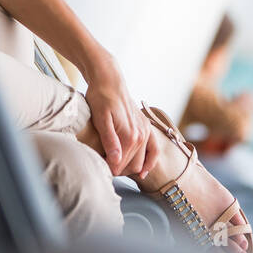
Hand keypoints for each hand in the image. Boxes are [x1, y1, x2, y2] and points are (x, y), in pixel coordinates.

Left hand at [83, 58, 156, 176]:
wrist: (109, 81)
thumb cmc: (101, 98)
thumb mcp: (101, 119)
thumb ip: (109, 141)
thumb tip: (116, 161)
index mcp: (130, 136)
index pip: (120, 165)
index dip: (108, 170)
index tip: (98, 168)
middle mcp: (141, 135)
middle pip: (131, 166)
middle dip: (119, 170)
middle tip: (104, 167)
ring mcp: (146, 131)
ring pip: (141, 161)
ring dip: (131, 167)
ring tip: (116, 167)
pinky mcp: (147, 127)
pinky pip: (154, 150)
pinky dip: (150, 162)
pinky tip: (143, 171)